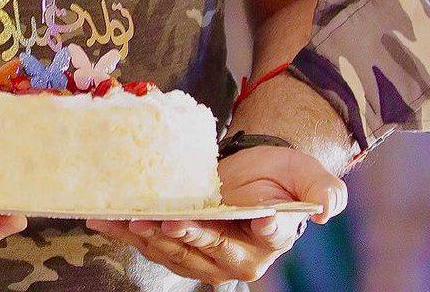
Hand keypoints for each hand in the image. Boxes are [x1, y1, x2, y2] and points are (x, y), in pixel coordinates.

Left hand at [83, 145, 346, 285]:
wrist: (254, 174)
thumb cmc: (281, 172)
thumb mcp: (306, 175)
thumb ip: (322, 191)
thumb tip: (325, 209)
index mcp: (271, 239)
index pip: (257, 237)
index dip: (242, 229)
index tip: (241, 217)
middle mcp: (238, 257)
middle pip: (205, 248)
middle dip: (180, 234)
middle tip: (159, 219)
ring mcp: (207, 255)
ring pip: (173, 250)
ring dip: (146, 235)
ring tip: (123, 218)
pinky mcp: (181, 246)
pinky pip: (152, 243)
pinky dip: (128, 232)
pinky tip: (105, 219)